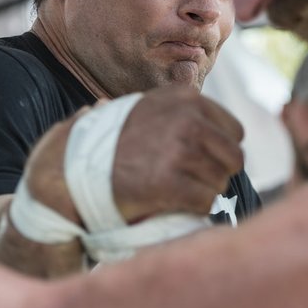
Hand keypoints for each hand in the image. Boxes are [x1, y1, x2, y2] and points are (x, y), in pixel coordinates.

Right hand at [112, 86, 244, 221]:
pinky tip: (174, 203)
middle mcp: (186, 119)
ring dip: (204, 191)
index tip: (204, 160)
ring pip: (220, 182)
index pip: (234, 130)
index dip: (221, 150)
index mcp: (185, 98)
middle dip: (218, 173)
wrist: (73, 165)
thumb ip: (184, 112)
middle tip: (195, 181)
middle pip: (234, 157)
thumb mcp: (149, 107)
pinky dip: (193, 208)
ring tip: (180, 191)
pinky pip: (205, 202)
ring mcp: (178, 151)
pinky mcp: (168, 183)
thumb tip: (230, 133)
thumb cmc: (114, 139)